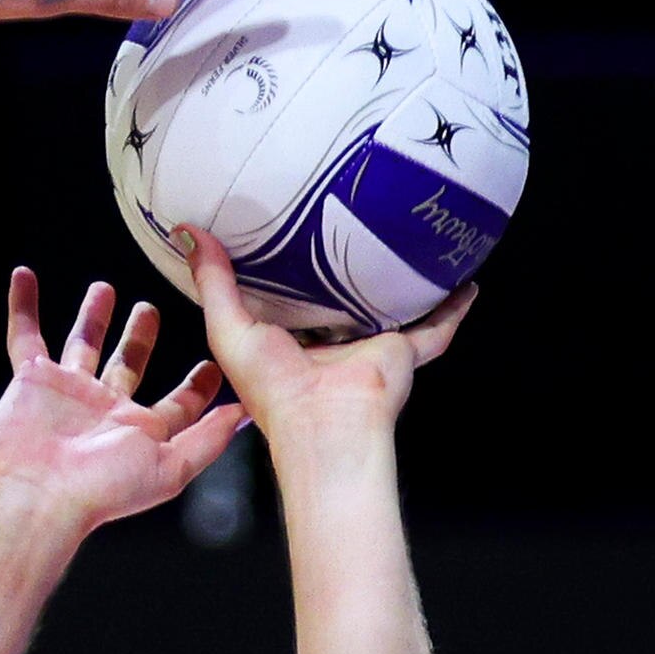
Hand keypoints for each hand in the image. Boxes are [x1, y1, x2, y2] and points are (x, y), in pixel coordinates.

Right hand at [0, 270, 242, 534]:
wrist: (39, 494)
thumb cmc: (102, 488)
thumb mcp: (171, 466)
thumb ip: (208, 439)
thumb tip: (244, 416)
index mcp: (140, 431)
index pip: (177, 403)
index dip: (197, 385)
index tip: (214, 363)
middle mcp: (104, 410)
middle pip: (127, 364)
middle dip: (140, 337)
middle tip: (150, 309)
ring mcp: (67, 392)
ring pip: (82, 345)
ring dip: (92, 317)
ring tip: (103, 288)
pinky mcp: (32, 380)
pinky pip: (24, 336)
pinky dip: (22, 306)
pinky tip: (23, 277)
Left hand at [181, 234, 472, 449]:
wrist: (324, 426)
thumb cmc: (273, 388)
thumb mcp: (230, 328)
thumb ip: (214, 281)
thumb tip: (187, 232)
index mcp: (290, 343)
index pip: (289, 300)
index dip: (287, 270)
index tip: (286, 233)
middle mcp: (332, 345)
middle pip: (342, 301)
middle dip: (348, 273)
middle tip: (353, 227)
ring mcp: (370, 348)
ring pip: (392, 309)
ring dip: (404, 284)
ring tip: (414, 247)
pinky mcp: (403, 354)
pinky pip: (436, 327)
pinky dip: (453, 307)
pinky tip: (467, 282)